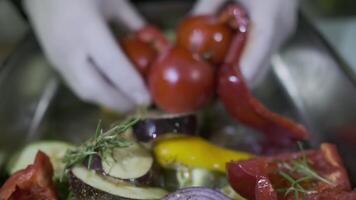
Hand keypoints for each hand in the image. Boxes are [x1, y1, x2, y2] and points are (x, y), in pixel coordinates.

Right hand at [23, 0, 149, 112]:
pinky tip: (110, 91)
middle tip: (139, 106)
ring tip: (127, 102)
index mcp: (87, 29)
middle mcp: (70, 49)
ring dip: (106, 100)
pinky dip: (95, 93)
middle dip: (118, 102)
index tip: (147, 99)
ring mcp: (57, 59)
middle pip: (94, 88)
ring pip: (82, 91)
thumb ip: (134, 23)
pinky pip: (76, 85)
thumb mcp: (114, 1)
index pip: (113, 66)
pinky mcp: (53, 62)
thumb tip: (155, 42)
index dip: (131, 85)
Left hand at [192, 0, 297, 86]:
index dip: (241, 73)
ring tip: (216, 83)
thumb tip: (187, 32)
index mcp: (270, 13)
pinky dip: (244, 66)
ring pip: (262, 67)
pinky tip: (227, 67)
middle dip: (236, 84)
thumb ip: (207, 7)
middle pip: (260, 67)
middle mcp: (280, 28)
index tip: (224, 90)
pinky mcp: (279, 36)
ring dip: (240, 78)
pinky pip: (261, 58)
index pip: (257, 50)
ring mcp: (282, 33)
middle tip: (211, 94)